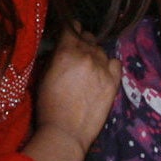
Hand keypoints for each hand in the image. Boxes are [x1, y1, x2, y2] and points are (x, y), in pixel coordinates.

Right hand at [35, 30, 121, 148]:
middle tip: (78, 51)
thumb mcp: (44, 76)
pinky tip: (103, 71)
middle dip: (82, 41)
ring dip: (95, 54)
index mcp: (66, 52)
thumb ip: (54, 58)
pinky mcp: (113, 81)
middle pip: (88, 38)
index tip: (70, 30)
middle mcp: (86, 55)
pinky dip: (109, 64)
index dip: (70, 28)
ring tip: (89, 66)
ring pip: (101, 50)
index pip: (71, 28)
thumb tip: (60, 48)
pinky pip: (116, 62)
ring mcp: (102, 68)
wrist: (66, 132)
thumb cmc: (48, 106)